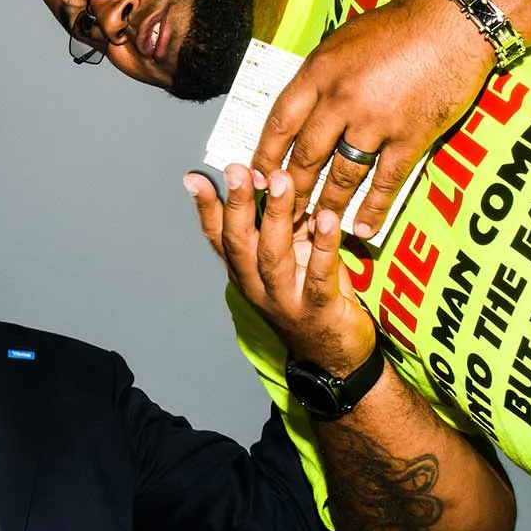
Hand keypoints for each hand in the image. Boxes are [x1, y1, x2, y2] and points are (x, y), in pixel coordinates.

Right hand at [188, 165, 376, 374]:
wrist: (334, 359)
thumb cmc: (309, 301)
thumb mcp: (288, 261)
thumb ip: (280, 227)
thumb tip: (273, 179)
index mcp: (245, 273)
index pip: (218, 238)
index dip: (206, 209)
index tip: (195, 179)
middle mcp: (257, 287)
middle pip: (240, 242)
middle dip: (237, 204)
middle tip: (238, 170)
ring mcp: (286, 300)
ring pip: (273, 255)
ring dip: (276, 215)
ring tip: (281, 180)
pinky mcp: (318, 309)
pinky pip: (320, 274)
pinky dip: (323, 245)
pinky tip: (327, 218)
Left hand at [249, 0, 492, 239]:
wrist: (454, 21)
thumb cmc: (399, 26)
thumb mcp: (344, 40)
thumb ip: (322, 75)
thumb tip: (302, 106)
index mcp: (319, 72)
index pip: (279, 122)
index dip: (264, 155)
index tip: (256, 177)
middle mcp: (341, 99)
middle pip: (306, 155)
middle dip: (291, 189)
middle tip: (281, 214)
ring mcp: (375, 120)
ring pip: (342, 175)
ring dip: (328, 204)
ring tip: (316, 227)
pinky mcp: (410, 136)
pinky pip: (386, 181)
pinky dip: (373, 208)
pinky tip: (363, 227)